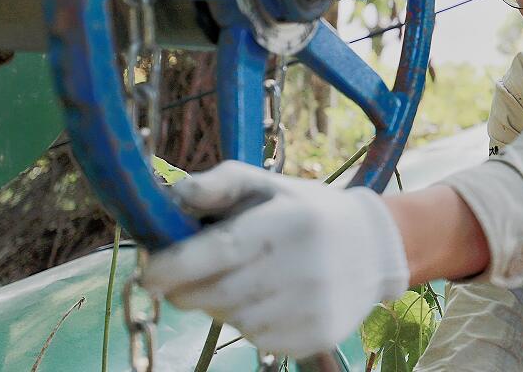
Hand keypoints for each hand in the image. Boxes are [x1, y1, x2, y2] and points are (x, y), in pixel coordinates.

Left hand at [141, 161, 409, 357]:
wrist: (374, 246)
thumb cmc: (306, 211)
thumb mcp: (268, 185)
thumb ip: (220, 183)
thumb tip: (175, 194)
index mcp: (289, 221)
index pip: (218, 251)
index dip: (173, 267)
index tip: (148, 273)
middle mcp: (305, 266)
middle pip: (215, 295)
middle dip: (189, 289)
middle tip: (192, 276)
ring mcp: (313, 306)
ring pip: (233, 320)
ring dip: (222, 305)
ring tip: (245, 280)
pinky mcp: (317, 336)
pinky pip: (259, 340)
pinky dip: (251, 323)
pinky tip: (269, 300)